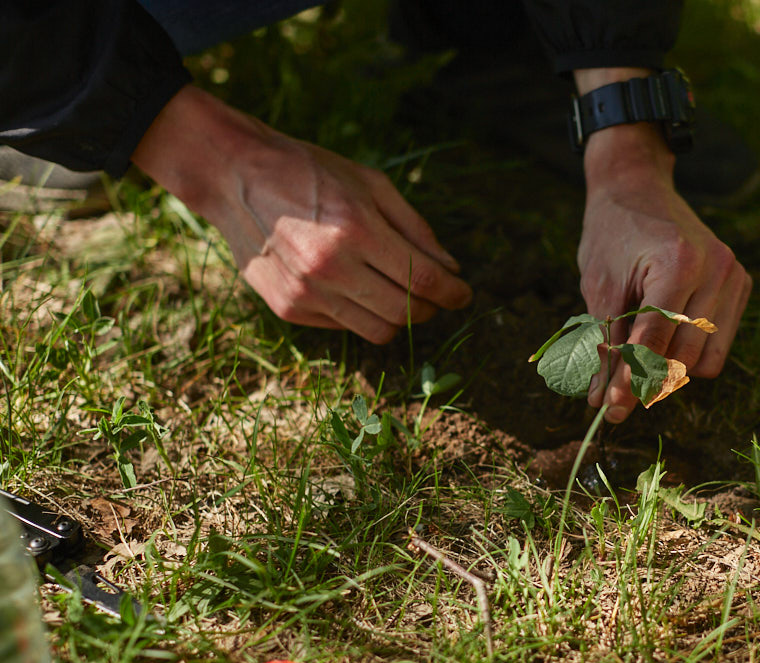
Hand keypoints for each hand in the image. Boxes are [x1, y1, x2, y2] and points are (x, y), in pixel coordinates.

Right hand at [132, 86, 471, 343]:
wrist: (233, 175)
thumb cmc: (309, 172)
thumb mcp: (371, 183)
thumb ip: (415, 228)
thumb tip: (450, 268)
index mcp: (357, 229)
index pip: (423, 280)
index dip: (453, 293)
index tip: (464, 294)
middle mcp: (331, 267)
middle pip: (405, 313)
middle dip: (431, 308)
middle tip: (436, 296)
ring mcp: (307, 293)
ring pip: (378, 331)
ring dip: (399, 318)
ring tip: (401, 296)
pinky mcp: (289, 309)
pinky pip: (345, 327)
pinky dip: (362, 315)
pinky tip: (358, 289)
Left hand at [575, 99, 750, 423]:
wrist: (637, 186)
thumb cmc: (612, 233)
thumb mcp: (599, 288)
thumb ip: (606, 344)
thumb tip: (603, 401)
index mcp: (677, 262)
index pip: (654, 340)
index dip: (630, 380)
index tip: (611, 409)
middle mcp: (715, 268)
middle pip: (683, 356)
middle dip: (648, 380)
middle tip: (616, 394)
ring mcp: (733, 275)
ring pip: (705, 358)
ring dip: (670, 370)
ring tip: (640, 357)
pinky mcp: (740, 284)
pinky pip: (719, 346)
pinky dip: (691, 354)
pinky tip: (666, 340)